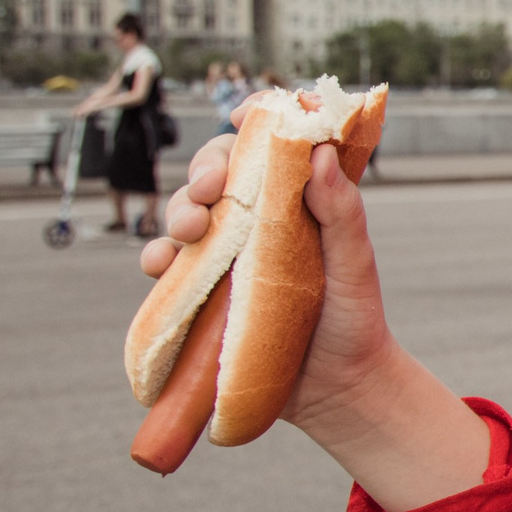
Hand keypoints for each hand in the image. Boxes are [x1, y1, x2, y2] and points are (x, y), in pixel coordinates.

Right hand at [141, 128, 396, 431]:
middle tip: (210, 190)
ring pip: (187, 213)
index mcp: (297, 202)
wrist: (337, 393)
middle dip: (205, 170)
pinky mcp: (203, 294)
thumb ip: (343, 213)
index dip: (254, 122)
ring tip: (189, 230)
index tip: (242, 118)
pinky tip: (159, 264)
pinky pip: (168, 268)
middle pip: (218, 173)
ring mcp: (227, 256)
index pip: (270, 147)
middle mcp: (257, 221)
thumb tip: (320, 153)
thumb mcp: (355, 266)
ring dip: (178, 210)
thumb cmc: (354, 322)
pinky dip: (156, 258)